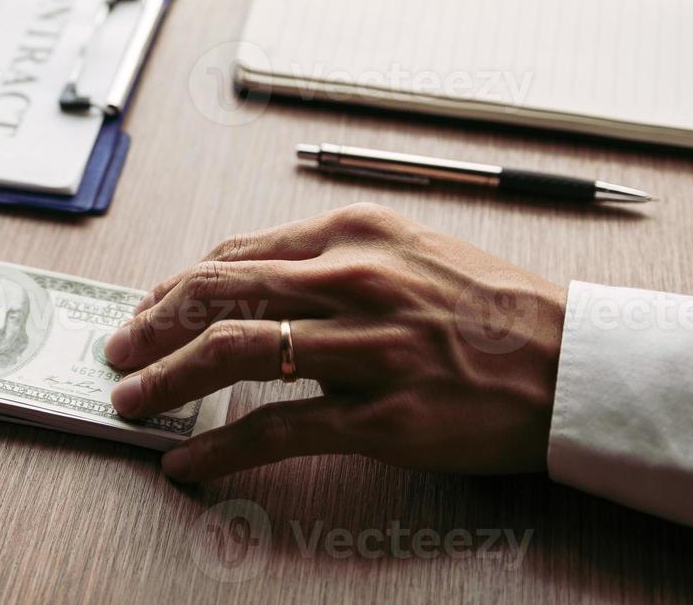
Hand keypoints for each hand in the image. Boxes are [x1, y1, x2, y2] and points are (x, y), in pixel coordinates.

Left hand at [104, 204, 566, 482]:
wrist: (574, 365)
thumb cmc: (492, 307)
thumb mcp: (410, 250)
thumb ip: (332, 258)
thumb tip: (249, 279)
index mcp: (354, 232)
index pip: (236, 254)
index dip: (177, 286)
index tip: (148, 309)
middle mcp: (352, 279)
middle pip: (218, 292)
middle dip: (151, 325)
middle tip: (117, 352)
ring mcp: (366, 348)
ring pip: (234, 352)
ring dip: (166, 378)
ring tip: (131, 400)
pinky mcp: (381, 416)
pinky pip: (277, 431)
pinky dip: (219, 447)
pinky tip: (186, 460)